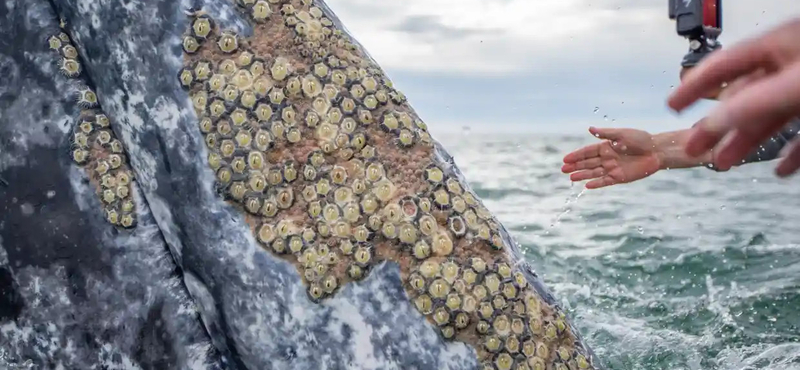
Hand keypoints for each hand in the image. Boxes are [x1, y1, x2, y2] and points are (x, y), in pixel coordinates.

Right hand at [561, 127, 660, 188]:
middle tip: (563, 170)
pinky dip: (596, 184)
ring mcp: (612, 168)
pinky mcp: (619, 177)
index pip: (587, 152)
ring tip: (571, 178)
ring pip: (594, 173)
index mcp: (606, 146)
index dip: (576, 155)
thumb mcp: (622, 134)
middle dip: (575, 166)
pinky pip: (605, 181)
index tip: (565, 159)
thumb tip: (589, 129)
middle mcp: (607, 158)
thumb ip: (605, 134)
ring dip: (582, 175)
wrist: (657, 151)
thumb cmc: (641, 139)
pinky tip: (586, 186)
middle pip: (588, 163)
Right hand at [668, 18, 799, 176]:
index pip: (722, 66)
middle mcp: (791, 64)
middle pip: (744, 97)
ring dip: (745, 141)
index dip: (692, 86)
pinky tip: (779, 168)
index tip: (671, 106)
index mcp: (778, 46)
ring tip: (724, 161)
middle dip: (717, 125)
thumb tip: (711, 122)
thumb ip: (750, 104)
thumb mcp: (790, 86)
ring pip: (770, 116)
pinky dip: (789, 152)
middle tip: (693, 145)